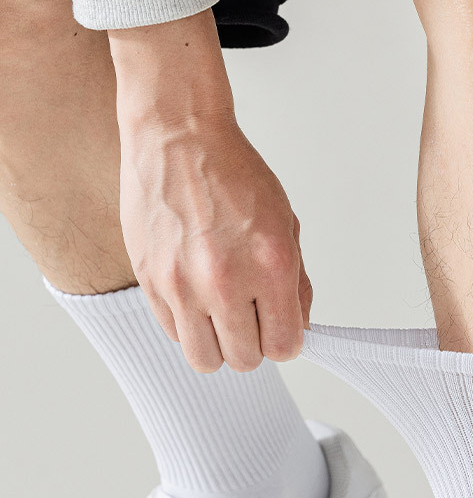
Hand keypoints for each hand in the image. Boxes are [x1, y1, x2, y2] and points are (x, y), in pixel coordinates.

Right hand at [110, 11, 310, 372]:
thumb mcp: (286, 225)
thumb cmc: (233, 174)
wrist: (177, 137)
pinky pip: (174, 333)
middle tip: (251, 318)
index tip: (279, 327)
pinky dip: (188, 324)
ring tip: (221, 315)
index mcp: (270, 265)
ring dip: (218, 344)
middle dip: (253, 344)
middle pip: (245, 360)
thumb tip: (297, 328)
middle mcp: (224, 281)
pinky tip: (195, 294)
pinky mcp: (150, 281)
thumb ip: (295, 284)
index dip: (285, 341)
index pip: (284, 347)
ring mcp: (182, 284)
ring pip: (205, 359)